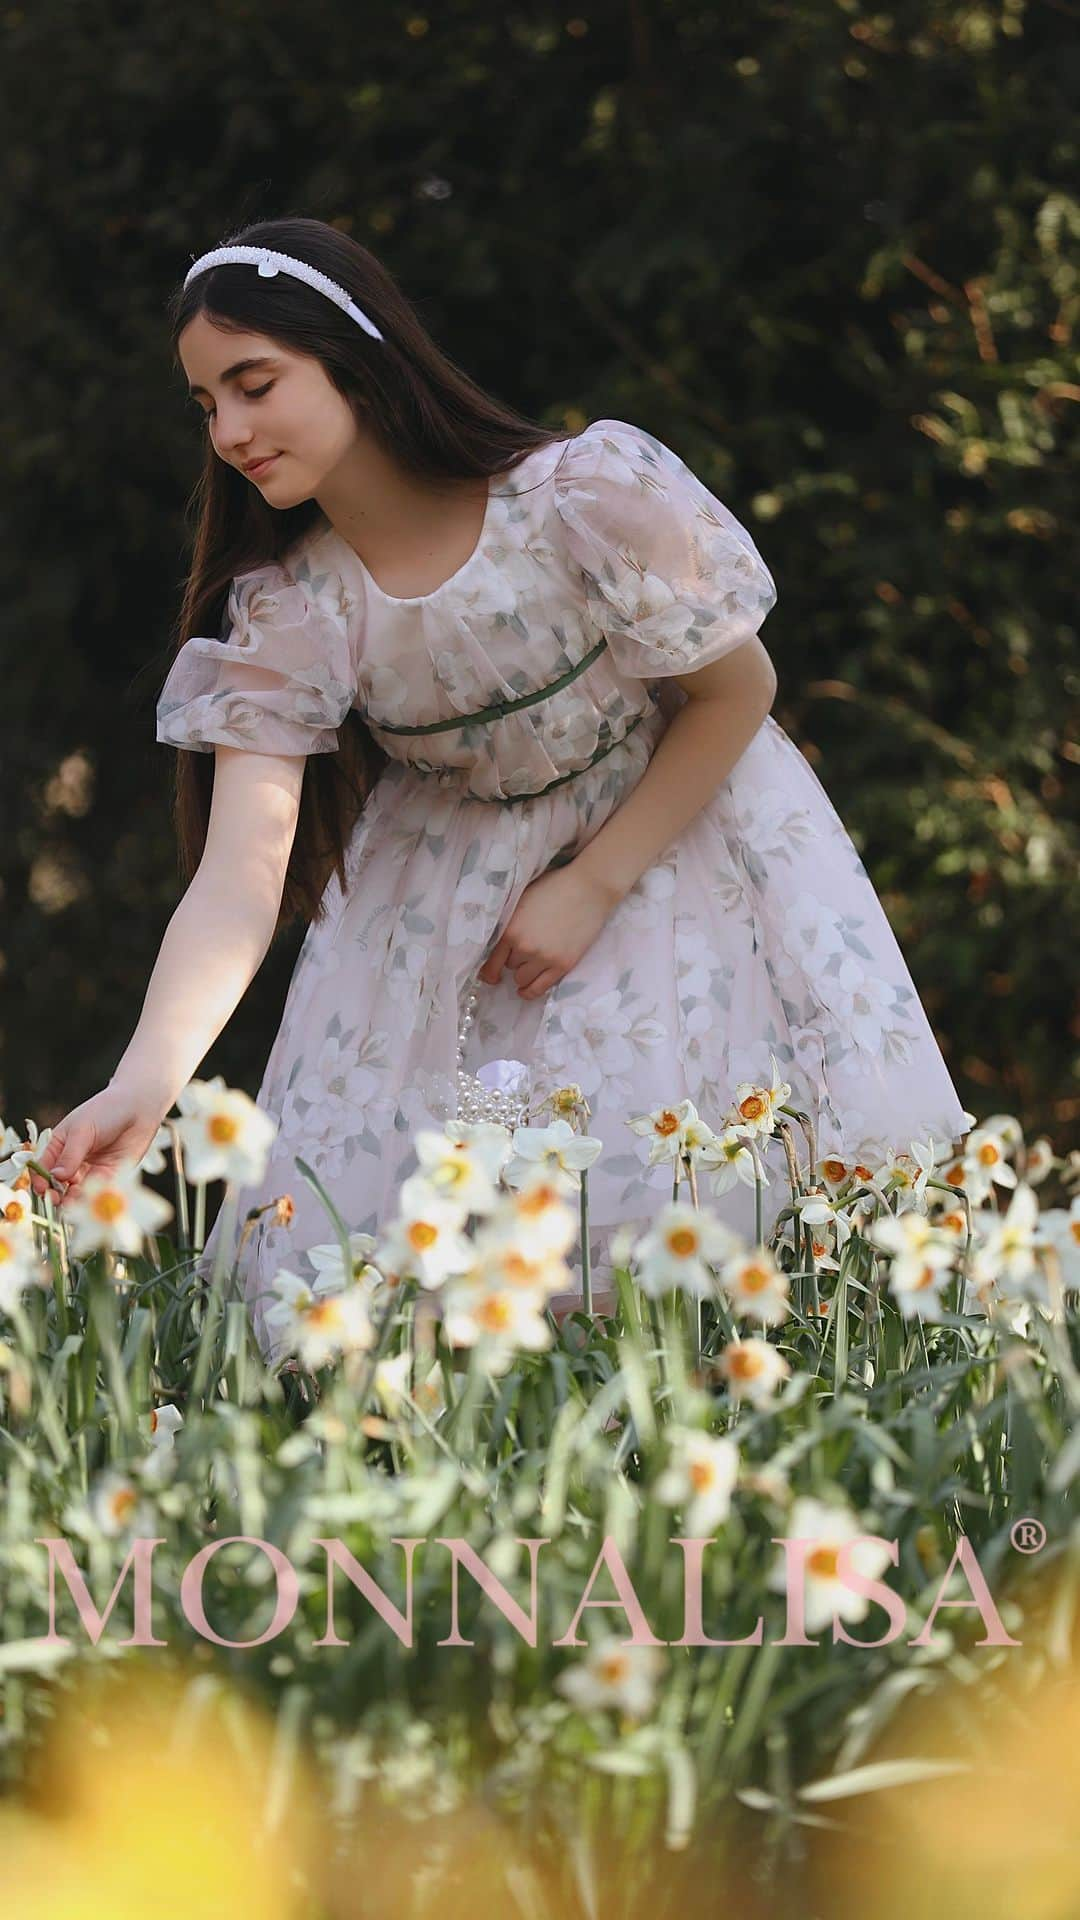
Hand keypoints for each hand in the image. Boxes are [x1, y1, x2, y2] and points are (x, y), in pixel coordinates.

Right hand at [28, 1085, 169, 1206]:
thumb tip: (56, 1177)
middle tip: (56, 1199)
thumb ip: (70, 1155)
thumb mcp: (82, 1130)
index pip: (42, 1168)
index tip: (41, 1188)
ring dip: (73, 1201)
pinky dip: (92, 1200)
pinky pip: (97, 1194)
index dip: (40, 1180)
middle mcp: (72, 1163)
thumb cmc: (106, 1110)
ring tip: (72, 1203)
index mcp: (59, 1148)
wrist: (139, 1108)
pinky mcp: (110, 1178)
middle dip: (55, 1195)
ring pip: (76, 1194)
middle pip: (58, 1186)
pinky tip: (91, 1200)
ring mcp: (90, 1171)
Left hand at [477, 862, 623, 998]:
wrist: (588, 888)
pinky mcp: (562, 965)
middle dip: (514, 960)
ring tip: (528, 966)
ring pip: (522, 978)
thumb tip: (498, 940)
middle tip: (523, 951)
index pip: (491, 961)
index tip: (490, 976)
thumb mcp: (522, 900)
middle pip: (509, 966)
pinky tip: (526, 991)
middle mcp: (524, 947)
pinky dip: (530, 992)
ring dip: (523, 974)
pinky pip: (540, 988)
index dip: (489, 971)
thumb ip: (509, 921)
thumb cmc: (555, 887)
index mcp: (510, 930)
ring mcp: (544, 958)